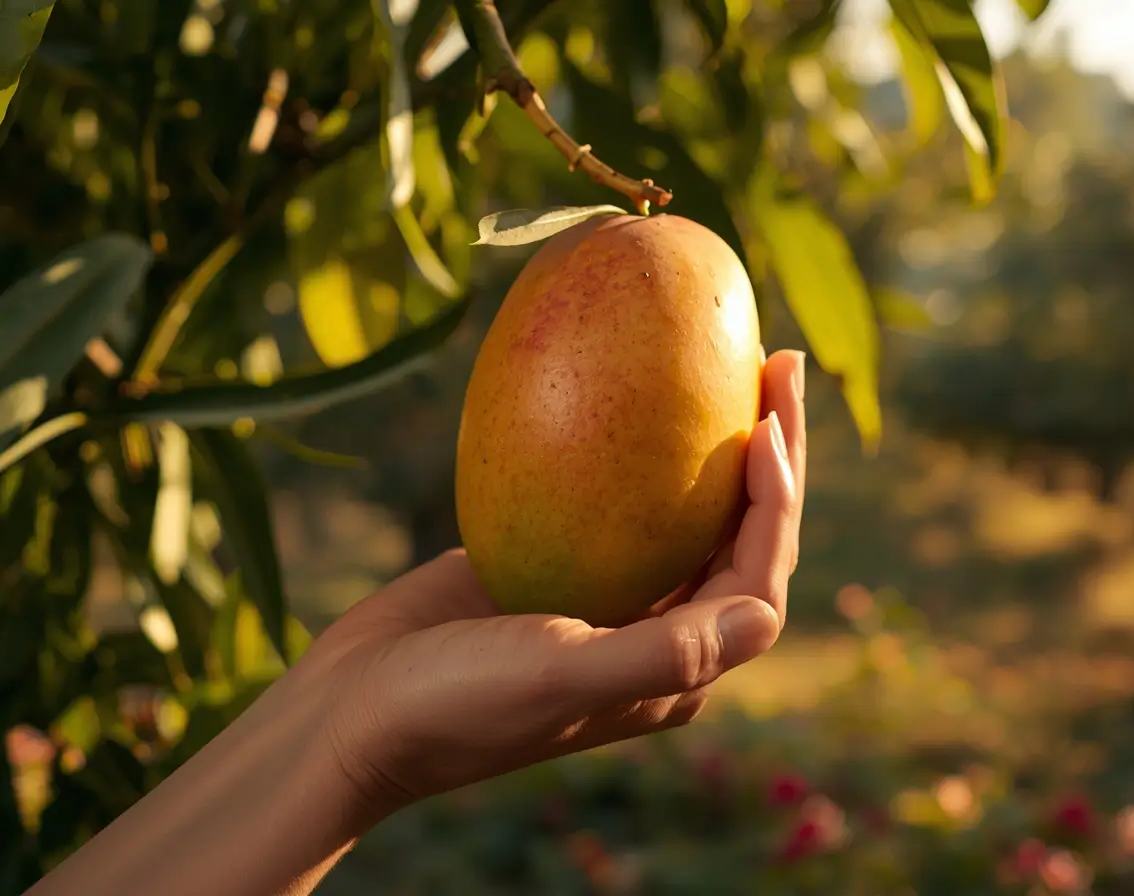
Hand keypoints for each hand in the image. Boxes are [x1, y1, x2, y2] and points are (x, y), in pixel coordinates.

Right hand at [306, 349, 807, 812]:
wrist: (354, 711)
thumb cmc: (457, 705)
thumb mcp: (561, 675)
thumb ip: (667, 653)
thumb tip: (769, 615)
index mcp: (677, 672)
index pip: (758, 576)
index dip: (779, 501)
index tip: (768, 421)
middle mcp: (658, 638)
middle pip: (739, 535)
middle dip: (772, 454)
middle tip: (779, 360)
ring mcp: (610, 603)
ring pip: (687, 513)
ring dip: (717, 444)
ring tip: (734, 365)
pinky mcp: (558, 572)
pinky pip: (618, 500)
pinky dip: (642, 450)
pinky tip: (635, 391)